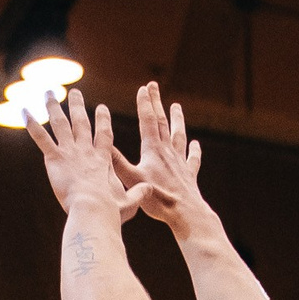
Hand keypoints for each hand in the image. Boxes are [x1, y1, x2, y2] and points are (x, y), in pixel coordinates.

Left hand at [25, 88, 130, 219]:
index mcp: (102, 160)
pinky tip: (24, 111)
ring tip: (48, 93)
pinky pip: (41, 138)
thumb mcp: (129, 203)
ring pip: (60, 124)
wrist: (93, 209)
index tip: (102, 108)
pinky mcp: (55, 158)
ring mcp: (70, 152)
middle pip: (81, 122)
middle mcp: (86, 150)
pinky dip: (32, 124)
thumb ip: (138, 194)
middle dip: (77, 106)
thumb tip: (150, 189)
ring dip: (53, 107)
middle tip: (74, 93)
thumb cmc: (110, 211)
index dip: (103, 120)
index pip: (103, 135)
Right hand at [111, 83, 204, 228]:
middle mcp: (168, 151)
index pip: (148, 120)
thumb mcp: (132, 180)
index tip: (143, 88)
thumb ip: (118, 163)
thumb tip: (103, 146)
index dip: (145, 103)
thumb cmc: (158, 198)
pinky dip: (194, 150)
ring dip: (177, 119)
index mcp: (153, 150)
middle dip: (156, 103)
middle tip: (154, 86)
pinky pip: (192, 159)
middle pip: (162, 122)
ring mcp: (180, 162)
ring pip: (178, 135)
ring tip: (176, 106)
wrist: (185, 213)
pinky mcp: (189, 175)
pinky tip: (195, 144)